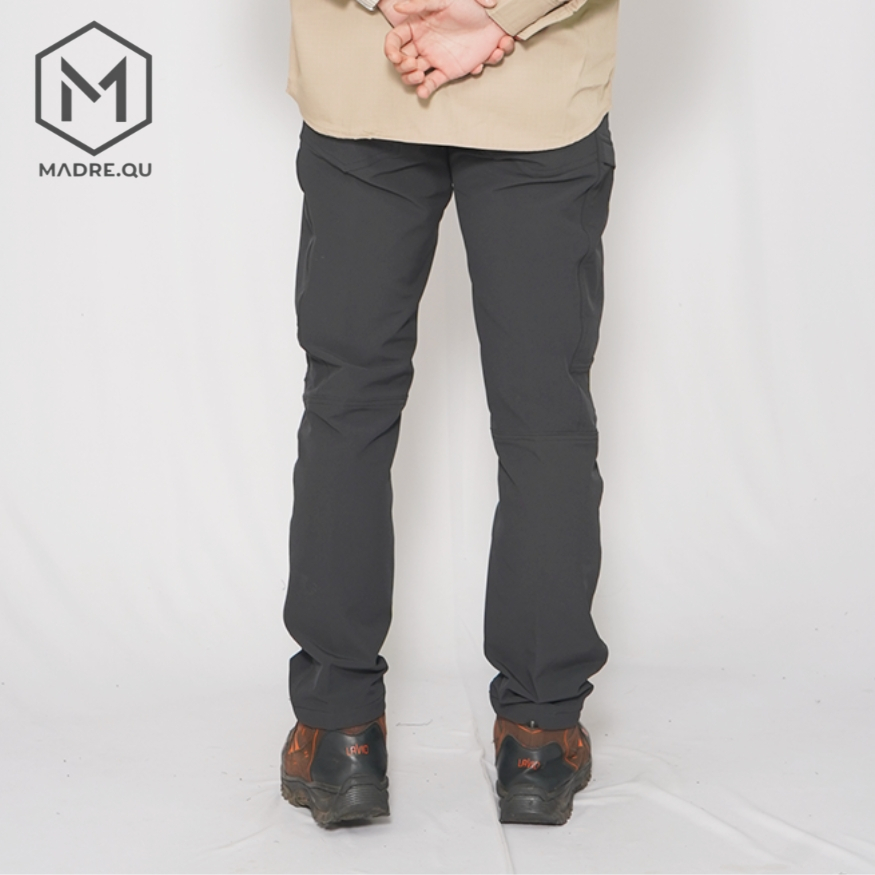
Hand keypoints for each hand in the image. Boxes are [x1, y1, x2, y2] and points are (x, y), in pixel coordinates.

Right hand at [383, 0, 515, 98]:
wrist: (492, 22)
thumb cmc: (469, 7)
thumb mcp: (444, 0)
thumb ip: (420, 3)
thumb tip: (398, 6)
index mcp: (417, 26)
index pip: (395, 39)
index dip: (391, 49)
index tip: (395, 55)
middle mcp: (423, 44)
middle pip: (401, 60)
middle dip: (402, 66)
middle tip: (412, 64)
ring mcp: (434, 58)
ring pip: (414, 74)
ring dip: (412, 79)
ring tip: (420, 75)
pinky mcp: (447, 70)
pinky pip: (432, 82)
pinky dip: (426, 89)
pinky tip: (423, 91)